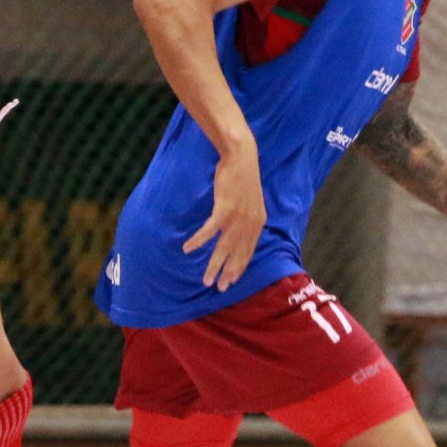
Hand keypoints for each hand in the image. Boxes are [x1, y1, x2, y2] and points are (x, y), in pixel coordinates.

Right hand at [184, 146, 267, 289]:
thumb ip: (247, 218)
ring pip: (223, 248)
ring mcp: (238, 217)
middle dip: (228, 273)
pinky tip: (188, 249)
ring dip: (214, 265)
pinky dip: (198, 241)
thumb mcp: (250, 201)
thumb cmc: (242, 178)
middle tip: (219, 288)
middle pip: (237, 254)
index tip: (232, 281)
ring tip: (206, 280)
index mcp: (258, 223)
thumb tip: (240, 231)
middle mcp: (250, 223)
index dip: (240, 267)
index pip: (249, 251)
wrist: (241, 157)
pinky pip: (209, 230)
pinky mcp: (224, 209)